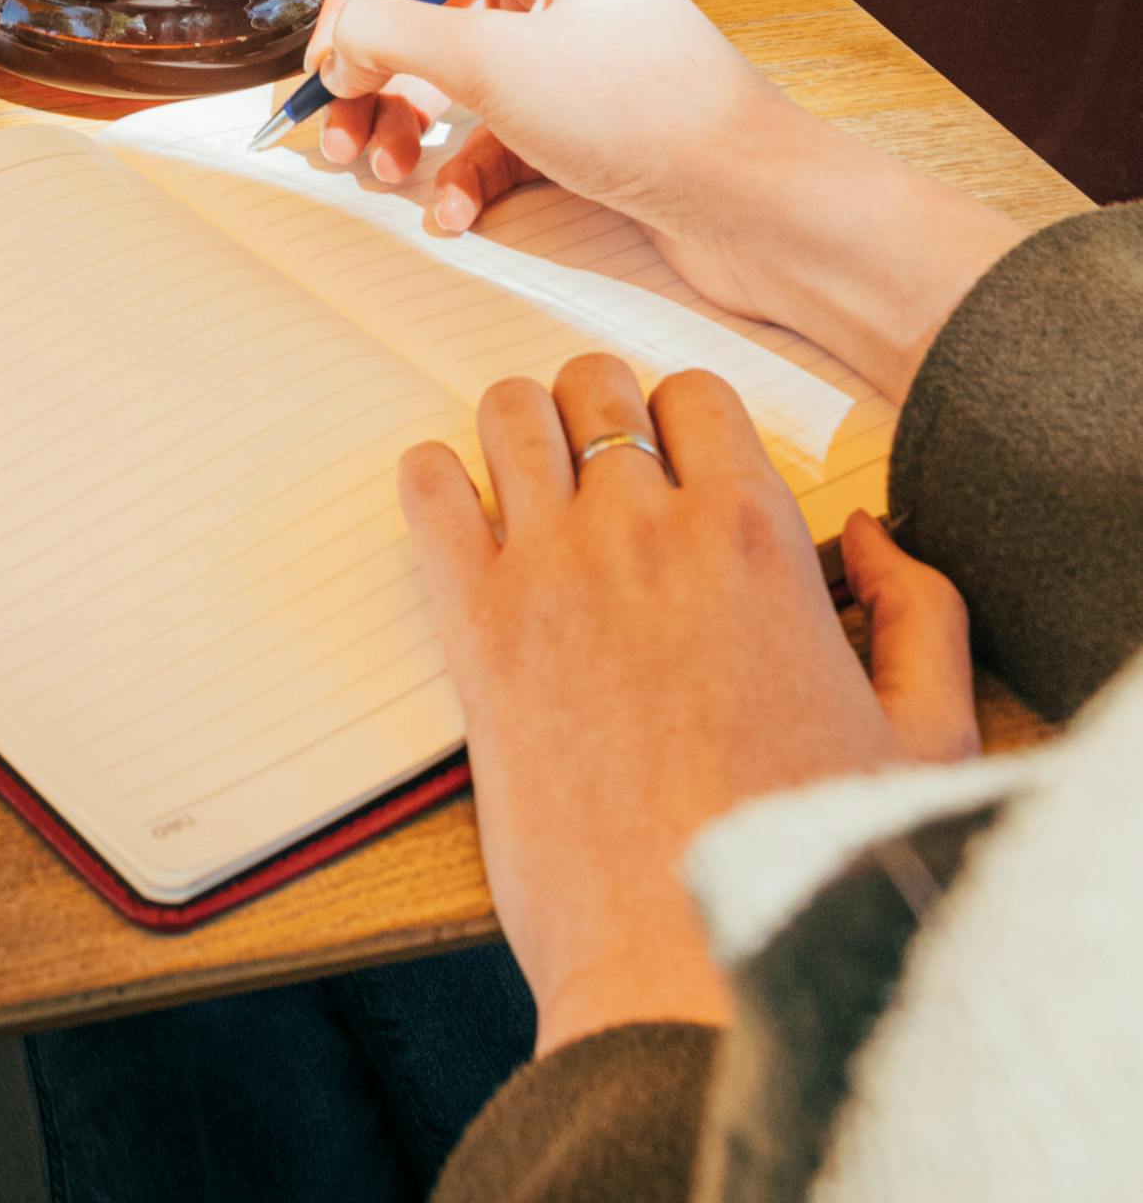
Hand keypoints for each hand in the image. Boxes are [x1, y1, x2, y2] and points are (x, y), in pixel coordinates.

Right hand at [307, 0, 1023, 398]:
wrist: (753, 208)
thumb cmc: (651, 115)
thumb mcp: (497, 63)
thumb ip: (395, 34)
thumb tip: (338, 43)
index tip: (337, 56)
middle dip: (372, 67)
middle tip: (340, 127)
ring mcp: (563, 47)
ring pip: (446, 68)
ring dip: (401, 122)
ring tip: (387, 170)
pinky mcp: (573, 115)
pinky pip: (486, 128)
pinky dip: (458, 168)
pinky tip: (453, 211)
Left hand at [404, 355, 978, 1049]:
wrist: (691, 970)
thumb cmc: (807, 869)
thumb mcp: (924, 741)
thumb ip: (921, 616)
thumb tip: (874, 539)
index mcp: (754, 540)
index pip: (696, 393)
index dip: (686, 422)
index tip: (678, 469)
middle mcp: (645, 530)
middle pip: (595, 383)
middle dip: (598, 412)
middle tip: (601, 476)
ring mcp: (552, 571)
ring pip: (508, 412)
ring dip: (518, 433)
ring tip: (531, 488)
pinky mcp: (476, 630)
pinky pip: (427, 490)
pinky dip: (436, 482)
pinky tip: (462, 521)